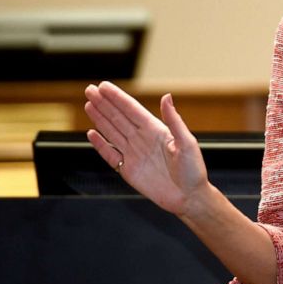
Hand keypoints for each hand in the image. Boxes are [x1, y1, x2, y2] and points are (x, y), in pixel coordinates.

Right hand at [83, 81, 208, 215]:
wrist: (189, 197)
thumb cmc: (193, 170)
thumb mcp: (187, 143)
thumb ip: (174, 120)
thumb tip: (167, 97)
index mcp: (156, 130)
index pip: (132, 110)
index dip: (118, 98)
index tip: (104, 86)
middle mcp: (143, 139)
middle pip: (118, 118)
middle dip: (104, 103)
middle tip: (90, 89)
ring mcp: (134, 154)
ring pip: (112, 132)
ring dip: (100, 118)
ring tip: (89, 104)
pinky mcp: (128, 170)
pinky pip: (110, 155)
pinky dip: (101, 144)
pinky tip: (92, 133)